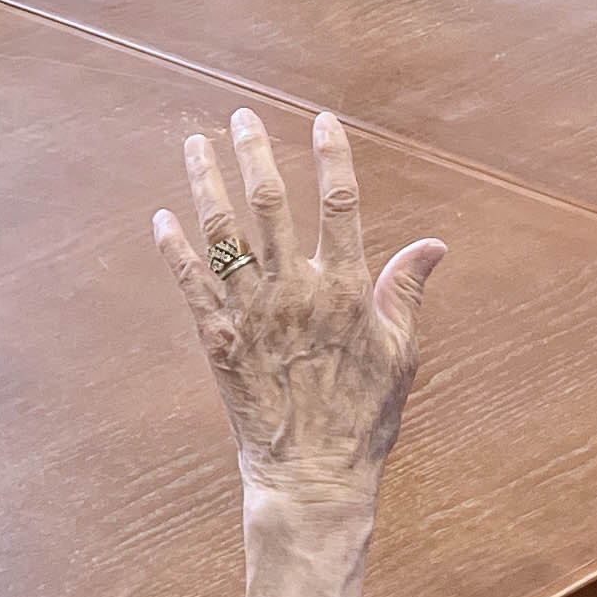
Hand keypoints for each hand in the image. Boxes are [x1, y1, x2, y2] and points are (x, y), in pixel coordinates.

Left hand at [154, 109, 444, 517]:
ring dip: (206, 184)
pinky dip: (174, 248)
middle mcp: (296, 291)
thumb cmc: (364, 418)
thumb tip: (433, 243)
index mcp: (346, 289)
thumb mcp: (400, 353)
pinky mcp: (217, 340)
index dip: (332, 157)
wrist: (312, 480)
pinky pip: (190, 283)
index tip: (323, 120)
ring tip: (193, 144)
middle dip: (255, 153)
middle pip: (271, 204)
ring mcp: (252, 314)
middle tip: (242, 117)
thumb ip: (407, 291)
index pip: (341, 203)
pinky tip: (162, 218)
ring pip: (224, 232)